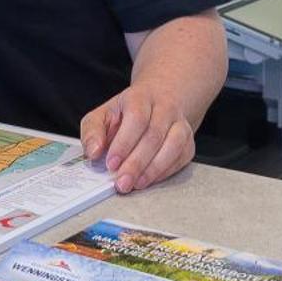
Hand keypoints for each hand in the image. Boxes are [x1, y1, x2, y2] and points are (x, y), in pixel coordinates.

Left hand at [79, 85, 195, 194]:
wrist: (160, 99)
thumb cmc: (127, 111)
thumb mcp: (103, 114)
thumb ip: (92, 131)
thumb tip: (93, 152)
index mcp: (140, 97)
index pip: (136, 117)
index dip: (124, 142)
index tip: (111, 163)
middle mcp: (164, 108)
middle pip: (154, 135)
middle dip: (136, 163)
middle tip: (122, 182)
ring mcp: (180, 124)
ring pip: (174, 145)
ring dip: (154, 169)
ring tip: (136, 184)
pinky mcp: (188, 141)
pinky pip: (182, 156)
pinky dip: (166, 171)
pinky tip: (149, 179)